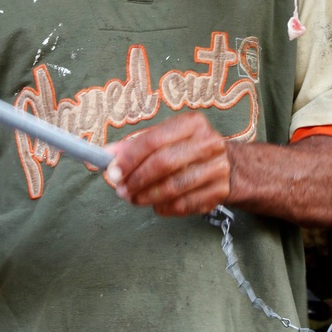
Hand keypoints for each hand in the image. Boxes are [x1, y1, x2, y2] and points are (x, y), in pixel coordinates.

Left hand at [105, 112, 230, 216]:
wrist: (227, 165)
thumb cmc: (185, 149)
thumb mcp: (163, 139)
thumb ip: (133, 146)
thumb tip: (105, 155)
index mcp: (192, 123)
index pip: (155, 139)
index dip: (130, 157)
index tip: (113, 171)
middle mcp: (209, 142)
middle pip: (165, 163)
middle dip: (137, 179)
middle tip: (121, 190)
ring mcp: (218, 168)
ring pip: (174, 187)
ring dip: (147, 196)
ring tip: (133, 199)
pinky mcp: (219, 191)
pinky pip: (185, 205)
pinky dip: (165, 208)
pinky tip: (155, 205)